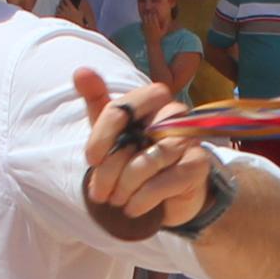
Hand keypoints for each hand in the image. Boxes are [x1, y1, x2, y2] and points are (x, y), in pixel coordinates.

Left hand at [77, 70, 211, 234]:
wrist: (167, 194)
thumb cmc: (137, 155)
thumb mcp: (114, 131)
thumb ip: (98, 101)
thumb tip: (81, 71)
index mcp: (152, 99)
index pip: (121, 109)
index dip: (101, 136)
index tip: (90, 160)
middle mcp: (175, 114)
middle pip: (134, 138)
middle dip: (110, 170)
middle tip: (99, 193)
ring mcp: (189, 139)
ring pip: (149, 161)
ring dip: (125, 187)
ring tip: (116, 201)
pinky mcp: (198, 165)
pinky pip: (166, 181)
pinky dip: (143, 199)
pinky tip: (133, 208)